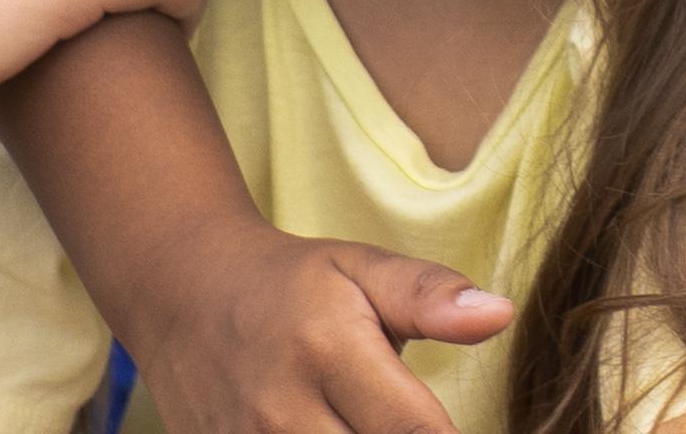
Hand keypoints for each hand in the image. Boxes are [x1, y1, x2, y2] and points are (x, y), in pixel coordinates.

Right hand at [116, 220, 513, 433]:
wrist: (186, 295)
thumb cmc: (294, 284)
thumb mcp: (364, 268)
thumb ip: (430, 296)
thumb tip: (499, 314)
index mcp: (330, 351)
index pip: (411, 429)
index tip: (458, 431)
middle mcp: (282, 410)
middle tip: (418, 426)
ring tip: (372, 424)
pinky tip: (339, 432)